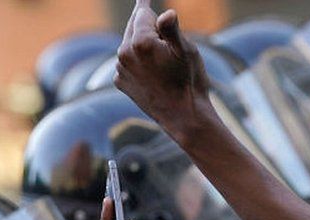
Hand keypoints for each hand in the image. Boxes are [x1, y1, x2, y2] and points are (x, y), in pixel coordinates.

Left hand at [114, 0, 213, 140]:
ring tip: (162, 56)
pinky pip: (128, 63)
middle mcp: (124, 55)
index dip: (148, 3)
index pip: (142, 13)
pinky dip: (138, 62)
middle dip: (145, 23)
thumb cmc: (189, 83)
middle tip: (154, 17)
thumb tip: (166, 13)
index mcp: (140, 43)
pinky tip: (153, 71)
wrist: (184, 118)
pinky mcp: (121, 83)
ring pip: (130, 45)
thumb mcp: (187, 51)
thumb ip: (172, 29)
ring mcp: (121, 70)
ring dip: (142, 44)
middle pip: (133, 27)